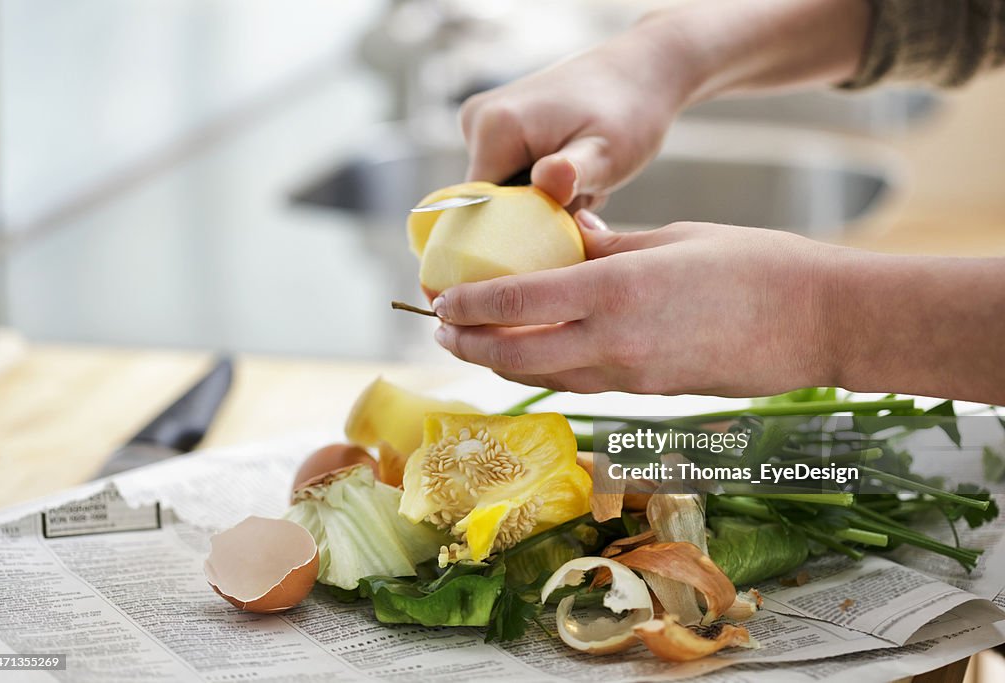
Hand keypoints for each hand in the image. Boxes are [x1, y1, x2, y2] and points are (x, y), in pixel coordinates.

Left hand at [431, 211, 836, 396]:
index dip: (470, 305)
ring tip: (475, 346)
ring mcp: (633, 376)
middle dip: (469, 345)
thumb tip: (570, 241)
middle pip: (517, 355)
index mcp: (617, 292)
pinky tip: (535, 356)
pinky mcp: (651, 393)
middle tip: (441, 330)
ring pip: (545, 378)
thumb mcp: (674, 238)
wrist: (818, 323)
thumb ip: (612, 247)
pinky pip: (582, 384)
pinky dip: (547, 372)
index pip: (518, 303)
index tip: (441, 300)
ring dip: (502, 364)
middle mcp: (615, 343)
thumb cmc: (755, 265)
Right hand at [460, 19, 699, 209]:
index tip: (565, 224)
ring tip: (582, 182)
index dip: (519, 231)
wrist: (637, 74)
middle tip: (585, 197)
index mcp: (494, 128)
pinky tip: (571, 173)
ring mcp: (480, 124)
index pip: (481, 212)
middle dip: (537, 215)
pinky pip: (508, 178)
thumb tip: (546, 182)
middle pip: (491, 205)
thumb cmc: (628, 114)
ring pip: (502, 195)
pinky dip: (540, 187)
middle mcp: (476, 123)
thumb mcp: (606, 153)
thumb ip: (573, 174)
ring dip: (543, 202)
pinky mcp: (493, 129)